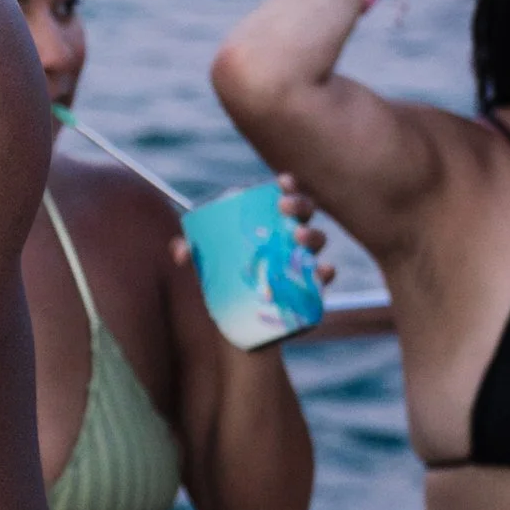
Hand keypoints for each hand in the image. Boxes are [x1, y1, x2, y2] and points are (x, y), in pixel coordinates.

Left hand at [170, 170, 333, 301]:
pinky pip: (323, 280)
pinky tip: (324, 270)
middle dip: (300, 205)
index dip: (290, 187)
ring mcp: (302, 264)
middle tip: (284, 208)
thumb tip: (182, 251)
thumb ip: (189, 253)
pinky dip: (327, 274)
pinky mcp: (307, 290)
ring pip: (317, 243)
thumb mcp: (204, 265)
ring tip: (298, 237)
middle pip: (305, 216)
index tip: (282, 183)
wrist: (234, 325)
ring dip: (313, 235)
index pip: (285, 199)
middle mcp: (291, 241)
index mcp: (271, 226)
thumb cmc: (222, 282)